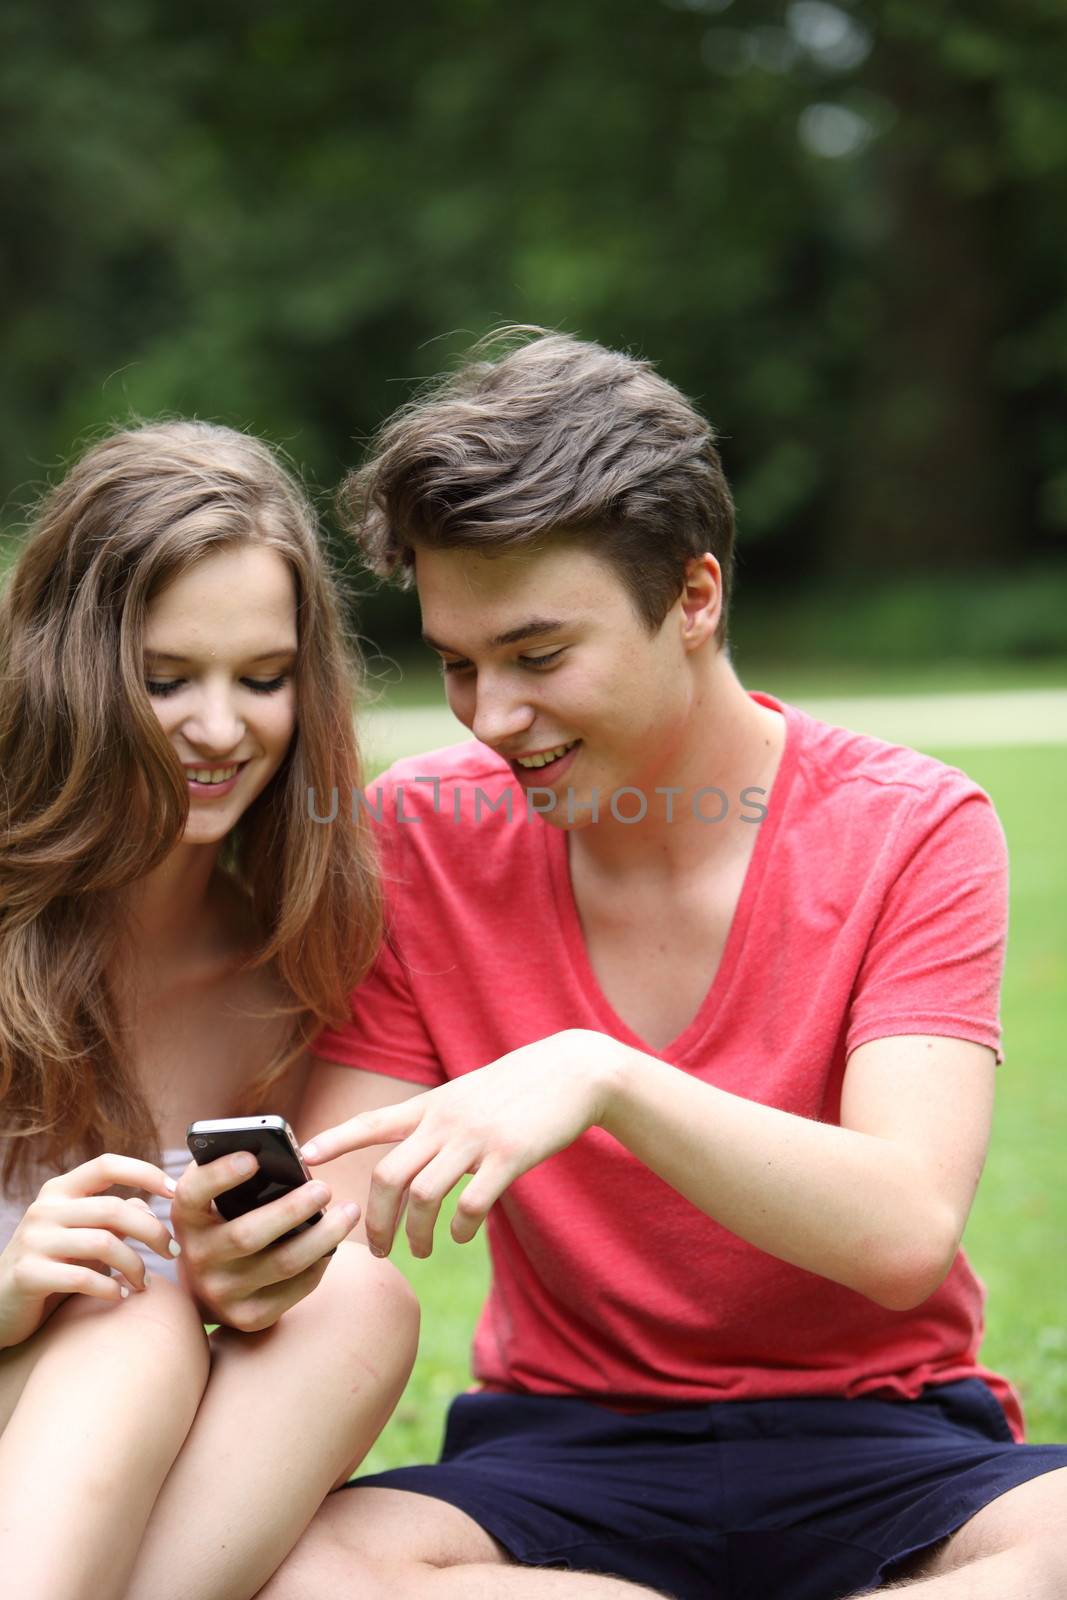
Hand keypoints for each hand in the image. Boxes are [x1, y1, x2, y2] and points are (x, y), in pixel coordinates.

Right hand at [0, 1155, 180, 1350]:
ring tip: (143, 1283)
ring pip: (104, 1243)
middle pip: (115, 1208)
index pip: (106, 1165)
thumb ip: (111, 1219)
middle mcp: (44, 1209)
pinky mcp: (27, 1273)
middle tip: (173, 1252)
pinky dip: (109, 1287)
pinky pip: (82, 1277)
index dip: (145, 1172)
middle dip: (153, 1231)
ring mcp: (33, 1240)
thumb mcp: (81, 1238)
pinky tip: (118, 1296)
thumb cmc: (50, 1268)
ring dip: (135, 1265)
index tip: (175, 1190)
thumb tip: (147, 1204)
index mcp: (59, 1191)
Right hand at [170, 1151, 361, 1331]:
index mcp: (186, 1217)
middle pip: (247, 1235)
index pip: (194, 1193)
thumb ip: (235, 1176)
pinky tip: (334, 1245)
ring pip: (281, 1264)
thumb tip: (281, 1154)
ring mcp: (221, 1292)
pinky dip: (319, 1264)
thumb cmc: (223, 1224)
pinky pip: (294, 1290)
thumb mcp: (215, 1200)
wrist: (206, 1290)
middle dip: (291, 1210)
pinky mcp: (248, 1317)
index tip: (253, 1157)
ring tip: (349, 1212)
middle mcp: (197, 1256)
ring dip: (322, 1237)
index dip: (221, 1175)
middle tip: (325, 1189)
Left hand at [301, 1029, 624, 1257]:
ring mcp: (477, 1138)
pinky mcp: (510, 1156)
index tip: (305, 1156)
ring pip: (425, 1195)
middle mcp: (446, 1121)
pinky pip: (472, 1203)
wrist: (573, 1072)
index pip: (372, 1122)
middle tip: (377, 1248)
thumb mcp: (467, 1097)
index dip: (337, 1139)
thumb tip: (413, 1171)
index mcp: (432, 1106)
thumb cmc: (517, 1089)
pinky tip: (461, 1234)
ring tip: (420, 1250)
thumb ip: (436, 1126)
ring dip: (417, 1233)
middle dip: (376, 1220)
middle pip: (389, 1176)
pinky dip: (460, 1227)